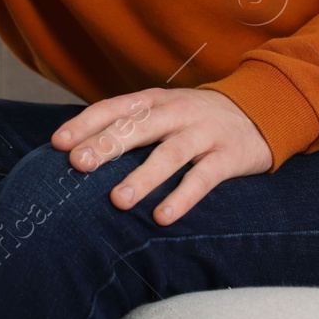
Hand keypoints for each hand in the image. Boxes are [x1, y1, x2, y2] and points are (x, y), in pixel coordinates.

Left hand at [51, 87, 272, 225]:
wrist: (260, 111)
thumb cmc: (196, 119)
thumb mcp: (163, 111)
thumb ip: (130, 125)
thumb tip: (80, 151)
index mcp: (155, 101)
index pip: (115, 108)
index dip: (86, 123)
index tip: (58, 142)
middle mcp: (177, 112)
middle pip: (138, 127)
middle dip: (107, 145)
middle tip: (79, 165)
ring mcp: (203, 133)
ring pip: (169, 154)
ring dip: (143, 177)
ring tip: (117, 201)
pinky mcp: (227, 157)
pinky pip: (203, 179)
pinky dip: (182, 198)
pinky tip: (162, 217)